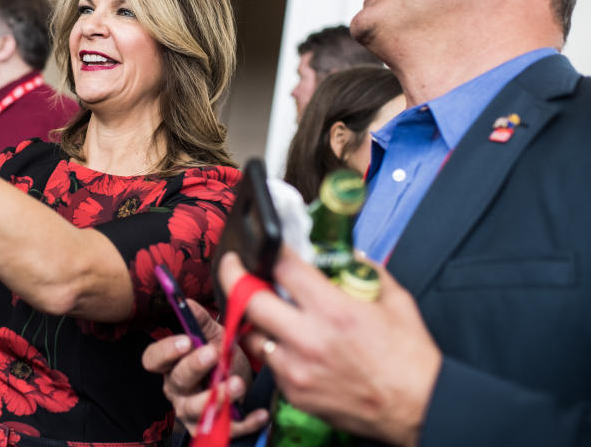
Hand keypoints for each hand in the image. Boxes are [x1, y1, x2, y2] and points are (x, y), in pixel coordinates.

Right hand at [142, 299, 268, 436]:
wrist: (240, 383)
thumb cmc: (220, 358)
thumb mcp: (213, 336)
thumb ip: (200, 321)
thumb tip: (188, 301)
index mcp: (171, 364)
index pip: (153, 359)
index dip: (166, 351)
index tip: (187, 341)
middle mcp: (176, 389)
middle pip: (177, 380)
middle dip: (195, 366)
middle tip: (214, 354)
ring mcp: (190, 412)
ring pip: (196, 409)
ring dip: (217, 397)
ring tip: (238, 384)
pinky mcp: (208, 430)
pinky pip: (224, 430)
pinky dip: (244, 423)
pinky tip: (260, 414)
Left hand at [218, 249, 441, 446]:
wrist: (420, 409)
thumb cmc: (410, 359)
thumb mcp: (396, 301)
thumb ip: (366, 272)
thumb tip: (347, 255)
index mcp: (333, 310)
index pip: (282, 268)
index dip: (268, 249)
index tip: (262, 243)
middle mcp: (308, 339)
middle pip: (247, 300)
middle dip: (234, 277)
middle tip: (233, 267)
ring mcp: (296, 369)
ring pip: (252, 335)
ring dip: (256, 320)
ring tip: (270, 313)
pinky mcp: (294, 394)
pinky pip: (270, 364)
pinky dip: (275, 351)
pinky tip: (292, 346)